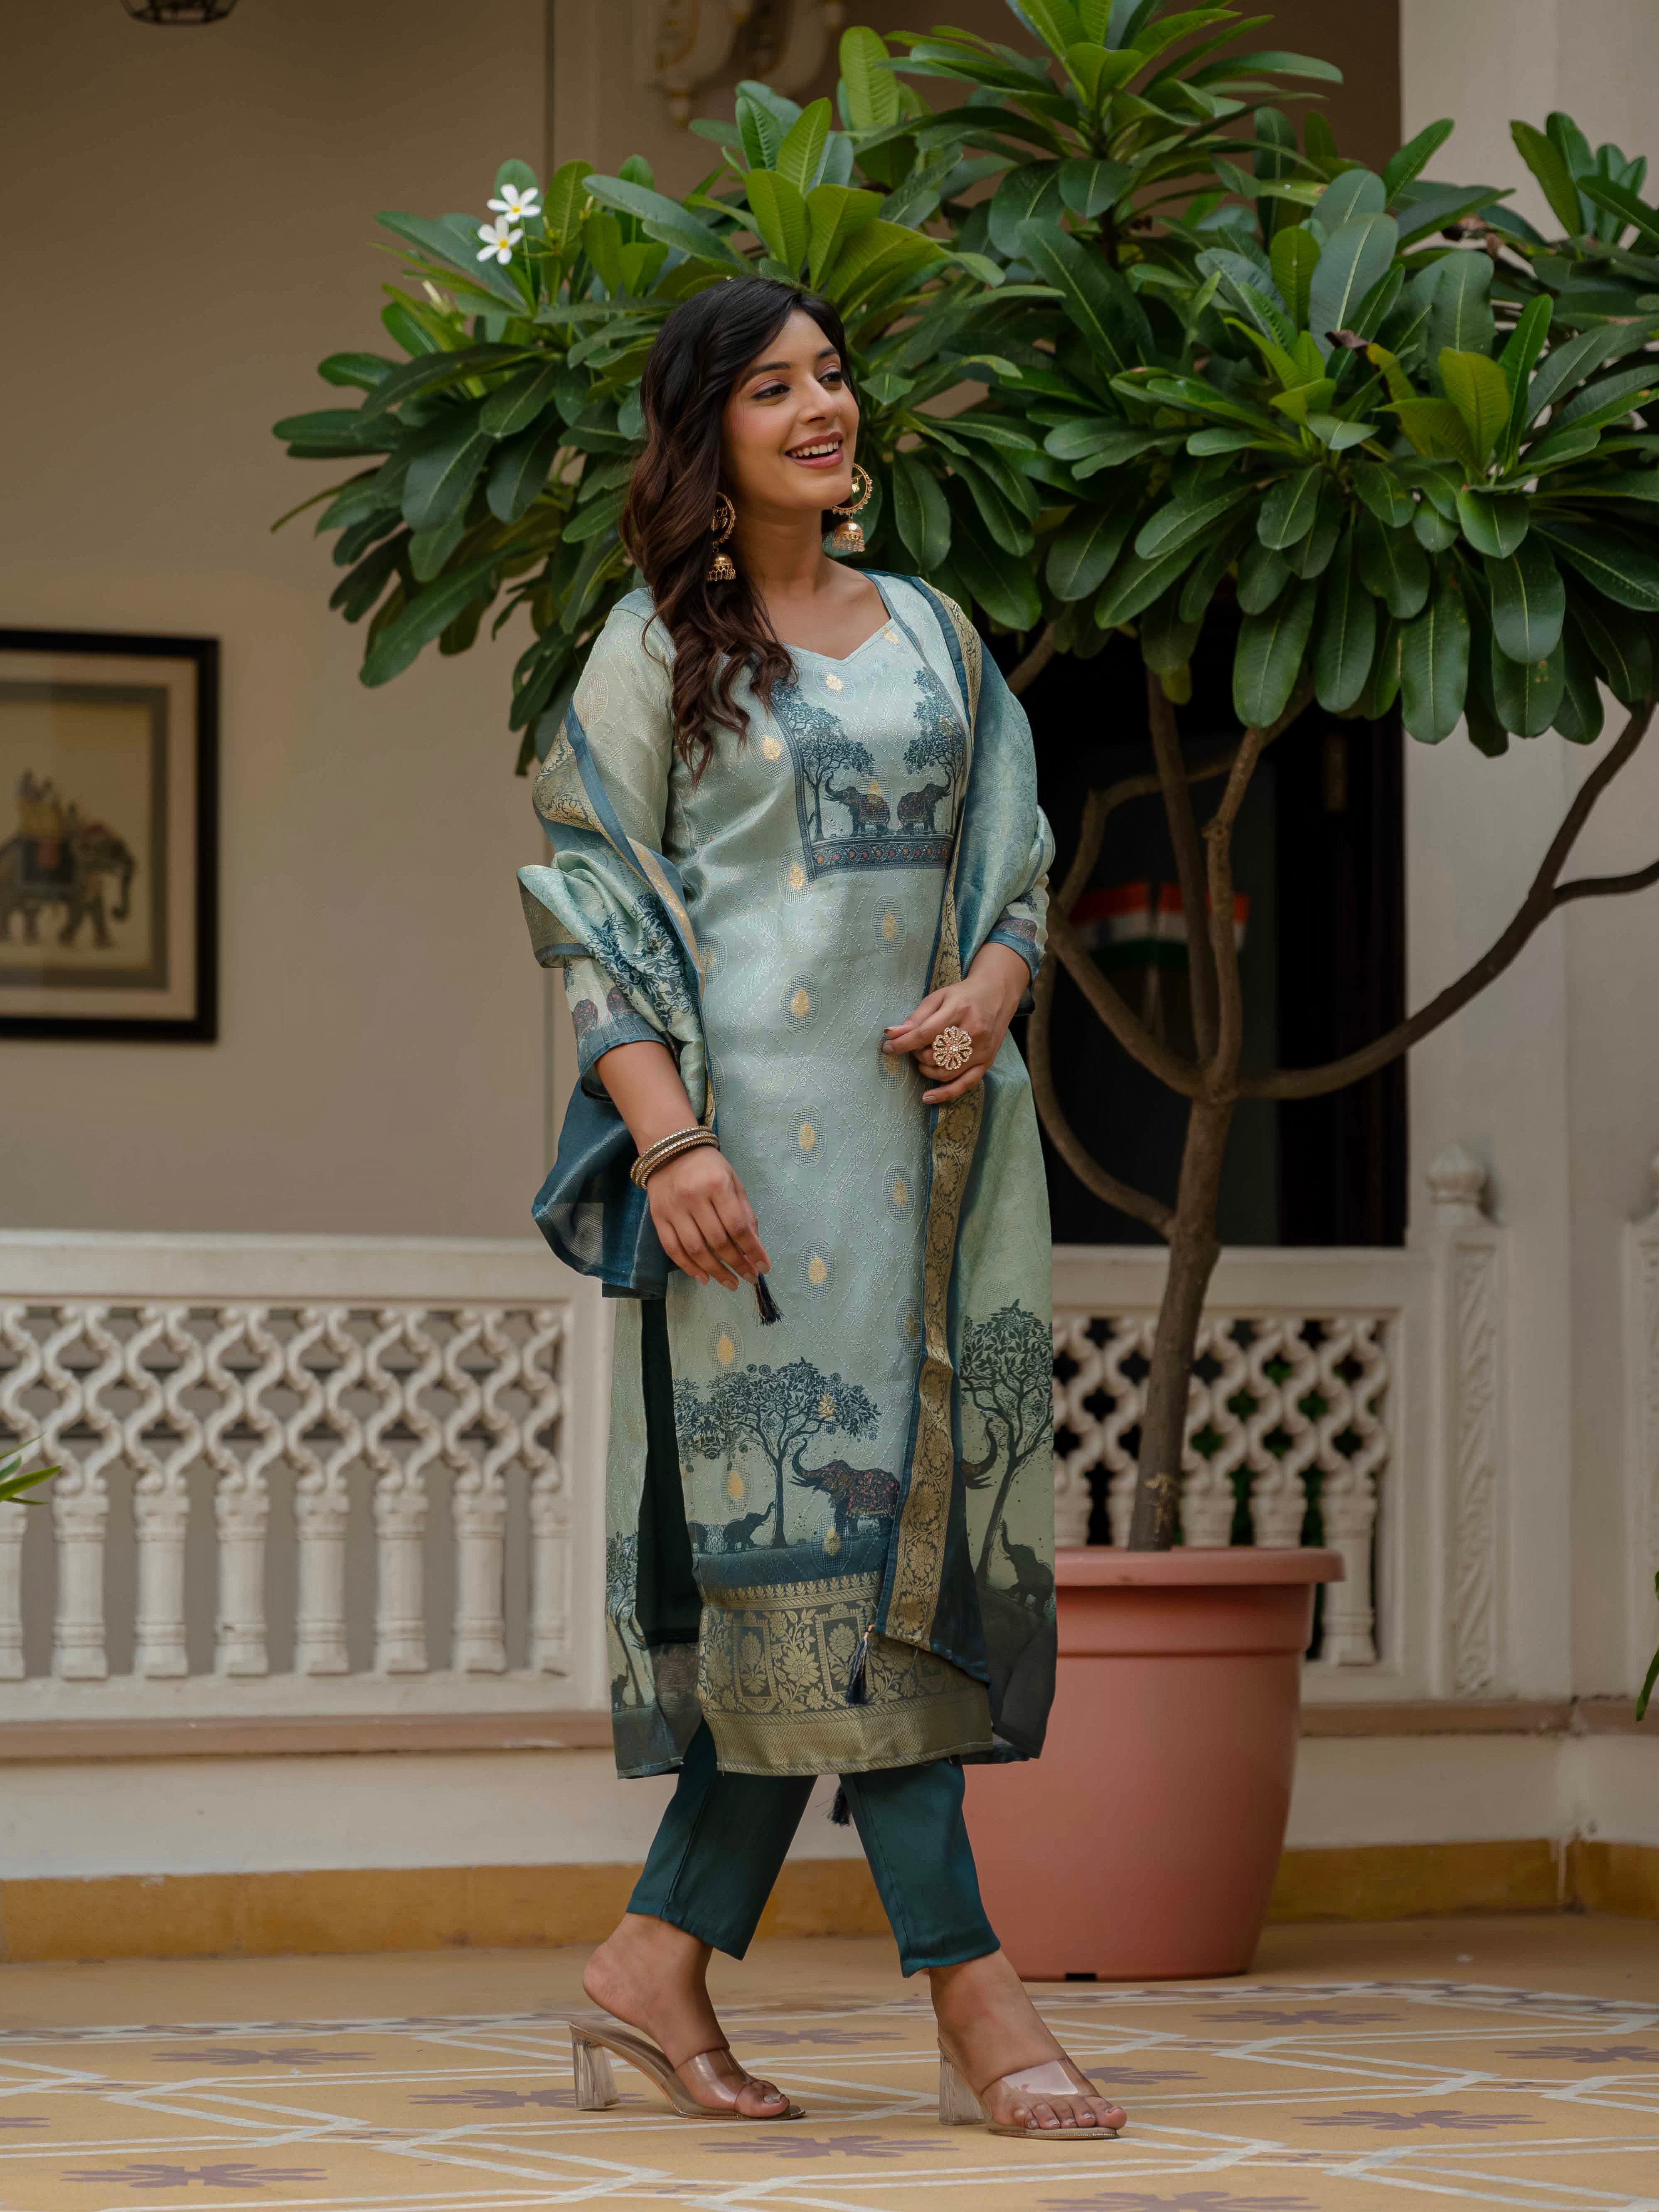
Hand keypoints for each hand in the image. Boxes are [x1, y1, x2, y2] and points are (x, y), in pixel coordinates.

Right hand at [647, 1145, 769, 1289]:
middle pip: (717, 1241)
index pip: (737, 1226)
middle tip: (748, 1278)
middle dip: (736, 1264)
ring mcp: (673, 1209)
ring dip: (715, 1271)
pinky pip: (672, 1248)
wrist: (669, 1149)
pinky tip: (703, 1277)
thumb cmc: (708, 1167)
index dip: (752, 1250)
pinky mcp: (658, 1217)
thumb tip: (754, 1245)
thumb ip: (744, 1211)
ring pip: (695, 1249)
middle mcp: (694, 1198)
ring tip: (729, 1282)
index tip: (763, 1267)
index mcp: (717, 1185)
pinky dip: (688, 1267)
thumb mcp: (733, 1181)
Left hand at [882, 944, 1029, 1104]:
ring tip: (923, 1059)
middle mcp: (973, 1032)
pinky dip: (945, 1093)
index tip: (887, 1048)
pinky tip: (928, 1097)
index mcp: (959, 1010)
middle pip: (935, 1055)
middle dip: (917, 1054)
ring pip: (946, 1072)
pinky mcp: (987, 1062)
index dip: (903, 1044)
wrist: (996, 995)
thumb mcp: (937, 998)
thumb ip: (915, 1018)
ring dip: (927, 1069)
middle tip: (915, 1046)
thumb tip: (891, 1034)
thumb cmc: (963, 995)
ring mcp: (982, 1050)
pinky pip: (965, 1084)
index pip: (925, 1034)